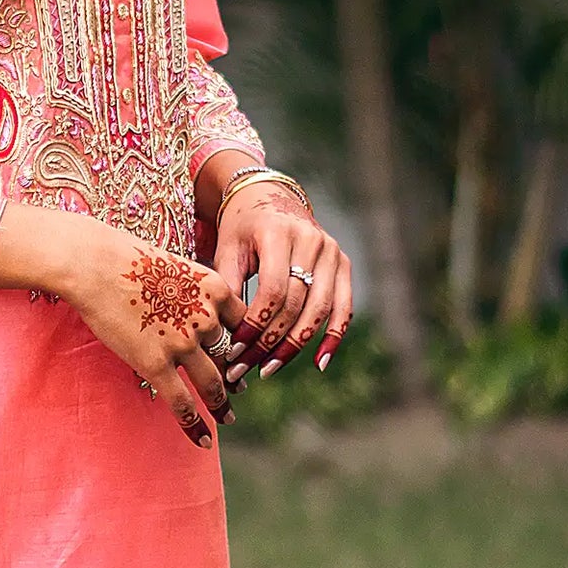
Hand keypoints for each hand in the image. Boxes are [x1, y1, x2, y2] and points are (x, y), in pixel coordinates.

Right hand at [0, 204, 243, 446]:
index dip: (245, 341)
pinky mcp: (156, 363)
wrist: (95, 263)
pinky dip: (195, 424)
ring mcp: (182, 343)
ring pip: (213, 382)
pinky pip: (182, 402)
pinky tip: (204, 440)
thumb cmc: (127, 258)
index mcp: (216, 289)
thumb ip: (190, 289)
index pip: (243, 322)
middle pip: (230, 354)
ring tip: (227, 416)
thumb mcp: (175, 265)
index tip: (246, 354)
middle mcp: (207, 318)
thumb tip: (189, 304)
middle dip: (235, 374)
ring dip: (221, 403)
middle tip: (239, 389)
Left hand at [209, 182, 351, 379]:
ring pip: (319, 311)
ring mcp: (332, 252)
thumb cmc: (241, 228)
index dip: (255, 325)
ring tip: (268, 369)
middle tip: (244, 368)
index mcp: (279, 233)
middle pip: (296, 304)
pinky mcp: (343, 264)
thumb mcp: (227, 249)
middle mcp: (312, 241)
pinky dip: (333, 337)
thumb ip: (227, 286)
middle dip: (269, 342)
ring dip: (294, 346)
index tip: (233, 351)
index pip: (273, 290)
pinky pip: (344, 307)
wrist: (268, 197)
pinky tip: (319, 362)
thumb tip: (223, 335)